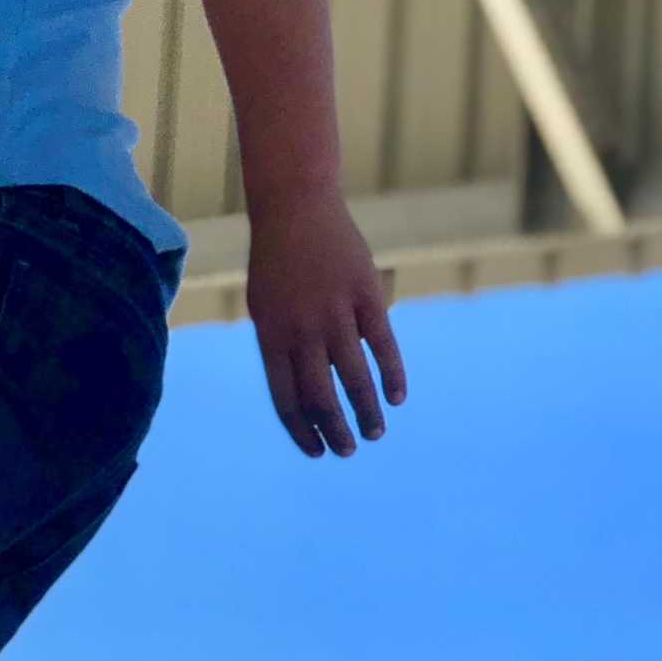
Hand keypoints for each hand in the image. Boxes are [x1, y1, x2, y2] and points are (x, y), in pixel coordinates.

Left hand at [244, 188, 405, 456]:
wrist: (296, 209)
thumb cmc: (277, 263)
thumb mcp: (265, 307)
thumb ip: (281, 347)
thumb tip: (302, 391)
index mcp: (271, 337)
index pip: (286, 398)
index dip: (301, 430)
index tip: (316, 450)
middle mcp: (302, 331)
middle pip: (320, 396)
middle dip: (334, 430)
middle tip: (347, 450)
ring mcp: (336, 314)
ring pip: (354, 377)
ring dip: (366, 411)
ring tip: (374, 433)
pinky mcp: (367, 297)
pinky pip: (383, 345)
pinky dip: (392, 375)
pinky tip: (397, 398)